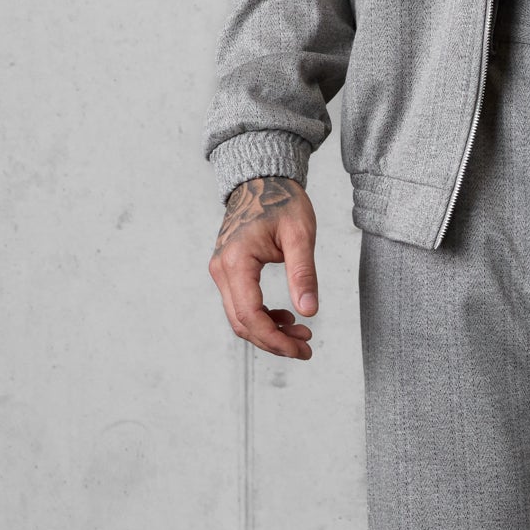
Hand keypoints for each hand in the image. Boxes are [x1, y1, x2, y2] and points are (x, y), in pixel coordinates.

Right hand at [210, 175, 317, 359]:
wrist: (261, 180)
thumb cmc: (282, 201)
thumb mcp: (301, 235)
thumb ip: (304, 273)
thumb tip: (309, 311)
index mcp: (237, 261)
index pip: (250, 315)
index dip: (275, 339)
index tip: (302, 350)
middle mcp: (221, 269)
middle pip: (242, 323)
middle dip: (274, 341)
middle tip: (306, 348)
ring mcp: (221, 270)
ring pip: (239, 317)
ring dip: (268, 332)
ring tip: (301, 335)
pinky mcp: (227, 271)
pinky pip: (239, 304)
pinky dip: (261, 318)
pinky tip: (284, 317)